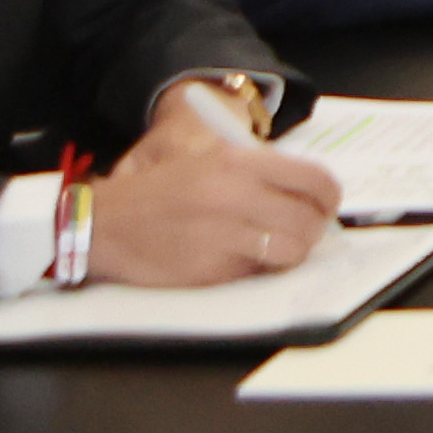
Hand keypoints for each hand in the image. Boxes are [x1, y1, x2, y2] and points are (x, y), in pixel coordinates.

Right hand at [86, 98, 348, 286]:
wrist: (104, 221)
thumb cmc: (161, 189)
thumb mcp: (209, 159)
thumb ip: (258, 173)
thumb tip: (308, 195)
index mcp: (237, 163)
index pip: (313, 180)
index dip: (329, 198)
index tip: (326, 207)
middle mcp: (234, 196)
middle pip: (308, 220)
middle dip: (313, 230)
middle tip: (305, 232)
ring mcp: (223, 236)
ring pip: (291, 251)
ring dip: (291, 254)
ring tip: (276, 249)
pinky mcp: (210, 270)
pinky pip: (256, 273)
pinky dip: (257, 269)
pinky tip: (240, 259)